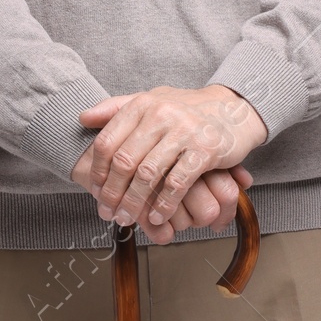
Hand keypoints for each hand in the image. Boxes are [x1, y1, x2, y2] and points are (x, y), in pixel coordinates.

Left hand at [75, 84, 268, 229]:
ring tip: (127, 219)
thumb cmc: (189, 109)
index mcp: (142, 104)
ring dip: (134, 203)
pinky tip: (156, 216)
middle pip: (124, 162)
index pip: (107, 142)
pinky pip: (177, 183)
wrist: (236, 108)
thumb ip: (117, 108)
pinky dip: (164, 204)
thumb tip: (83, 118)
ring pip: (148, 175)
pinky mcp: (205, 149)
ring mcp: (184, 132)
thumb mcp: (152, 100)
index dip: (97, 171)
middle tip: (107, 213)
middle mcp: (160, 115)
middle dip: (112, 193)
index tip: (95, 191)